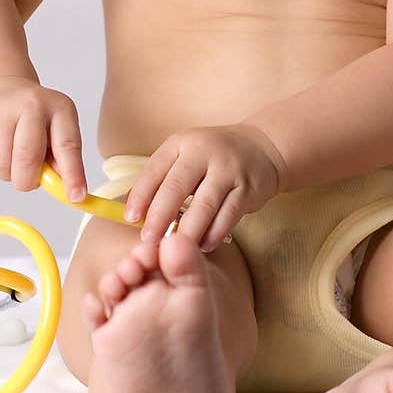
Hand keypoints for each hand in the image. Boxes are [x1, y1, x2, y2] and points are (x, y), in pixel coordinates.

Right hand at [0, 76, 87, 202]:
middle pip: (28, 161)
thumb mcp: (56, 128)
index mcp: (59, 108)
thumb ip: (63, 158)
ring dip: (7, 172)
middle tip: (28, 175)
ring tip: (10, 153)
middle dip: (27, 180)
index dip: (73, 174)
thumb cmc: (32, 116)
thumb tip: (69, 190)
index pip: (67, 145)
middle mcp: (31, 105)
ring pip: (3, 167)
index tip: (76, 196)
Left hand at [123, 123, 288, 252]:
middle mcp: (204, 152)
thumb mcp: (186, 155)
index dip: (140, 195)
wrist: (262, 148)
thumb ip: (163, 179)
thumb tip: (133, 213)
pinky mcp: (247, 188)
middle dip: (159, 217)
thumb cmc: (214, 158)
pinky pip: (227, 216)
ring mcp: (228, 169)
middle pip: (176, 187)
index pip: (154, 169)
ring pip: (203, 205)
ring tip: (175, 248)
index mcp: (182, 143)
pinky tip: (203, 246)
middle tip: (148, 240)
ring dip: (186, 231)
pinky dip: (213, 234)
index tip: (129, 218)